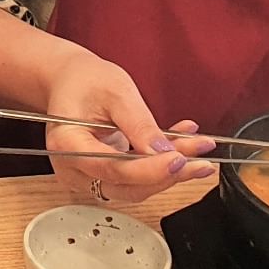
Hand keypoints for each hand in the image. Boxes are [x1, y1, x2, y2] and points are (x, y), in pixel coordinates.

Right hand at [40, 50, 215, 204]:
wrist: (69, 81)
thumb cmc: (85, 80)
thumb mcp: (116, 91)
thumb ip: (139, 124)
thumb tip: (163, 152)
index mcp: (67, 144)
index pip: (113, 168)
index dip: (150, 169)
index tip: (179, 160)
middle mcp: (72, 168)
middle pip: (126, 186)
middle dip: (168, 175)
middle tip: (201, 162)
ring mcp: (85, 176)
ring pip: (134, 187)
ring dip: (169, 173)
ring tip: (198, 152)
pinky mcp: (100, 177)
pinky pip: (134, 180)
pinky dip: (159, 167)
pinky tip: (182, 148)